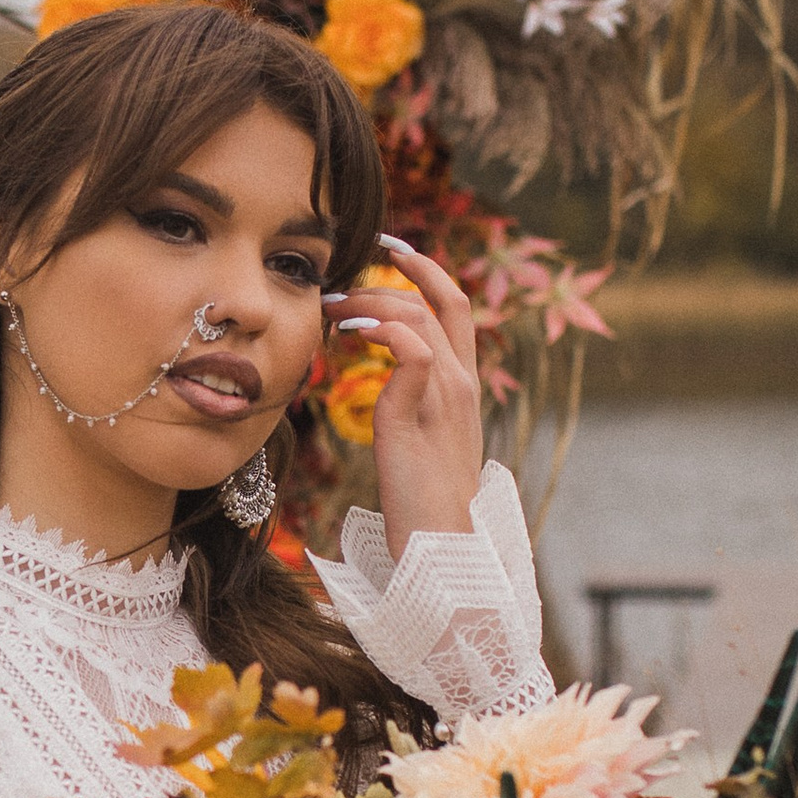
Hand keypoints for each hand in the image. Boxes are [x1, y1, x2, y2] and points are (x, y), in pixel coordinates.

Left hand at [323, 233, 486, 550]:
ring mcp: (445, 397)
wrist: (441, 548)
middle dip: (398, 272)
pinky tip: (349, 335)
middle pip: (443, 299)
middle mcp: (463, 384)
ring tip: (332, 307)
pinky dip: (381, 329)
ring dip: (370, 301)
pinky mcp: (419, 415)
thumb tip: (387, 389)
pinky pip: (411, 348)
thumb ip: (412, 407)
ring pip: (419, 316)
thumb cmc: (425, 506)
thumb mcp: (421, 443)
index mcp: (464, 388)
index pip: (456, 308)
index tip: (391, 249)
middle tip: (348, 274)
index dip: (427, 271)